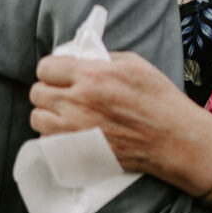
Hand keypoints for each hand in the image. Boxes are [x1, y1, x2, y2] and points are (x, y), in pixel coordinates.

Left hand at [31, 51, 211, 195]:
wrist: (174, 139)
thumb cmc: (159, 99)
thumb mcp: (133, 64)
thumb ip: (100, 59)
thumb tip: (78, 59)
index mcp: (92, 75)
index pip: (46, 67)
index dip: (52, 70)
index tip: (60, 74)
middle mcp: (79, 102)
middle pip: (36, 92)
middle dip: (47, 90)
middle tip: (62, 93)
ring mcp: (77, 131)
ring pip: (37, 119)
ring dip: (48, 114)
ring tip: (64, 113)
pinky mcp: (79, 153)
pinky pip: (48, 142)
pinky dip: (55, 137)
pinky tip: (71, 133)